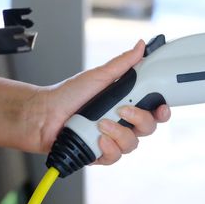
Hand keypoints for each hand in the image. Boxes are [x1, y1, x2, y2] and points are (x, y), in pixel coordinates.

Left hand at [39, 40, 170, 164]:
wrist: (42, 115)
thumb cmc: (67, 95)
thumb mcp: (99, 76)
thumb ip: (123, 64)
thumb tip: (140, 46)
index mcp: (126, 104)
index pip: (153, 111)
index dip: (162, 111)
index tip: (161, 107)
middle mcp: (122, 123)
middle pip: (148, 128)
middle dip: (140, 120)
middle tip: (123, 109)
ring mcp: (112, 140)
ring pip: (132, 144)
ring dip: (119, 133)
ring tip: (100, 124)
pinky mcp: (100, 154)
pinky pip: (115, 156)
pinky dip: (107, 148)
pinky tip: (97, 138)